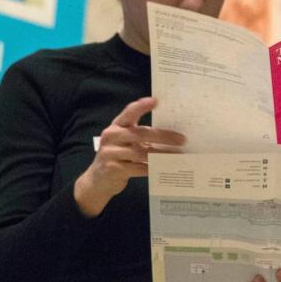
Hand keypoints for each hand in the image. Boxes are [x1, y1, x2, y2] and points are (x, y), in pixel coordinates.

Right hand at [73, 97, 184, 217]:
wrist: (98, 181)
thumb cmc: (119, 156)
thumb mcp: (125, 142)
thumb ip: (141, 135)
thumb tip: (173, 134)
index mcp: (116, 126)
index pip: (129, 113)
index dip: (141, 106)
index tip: (156, 101)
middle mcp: (111, 137)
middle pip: (140, 133)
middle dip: (164, 136)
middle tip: (182, 139)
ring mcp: (110, 153)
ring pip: (141, 153)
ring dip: (162, 154)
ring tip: (178, 155)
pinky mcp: (113, 169)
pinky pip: (138, 168)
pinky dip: (152, 168)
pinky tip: (164, 169)